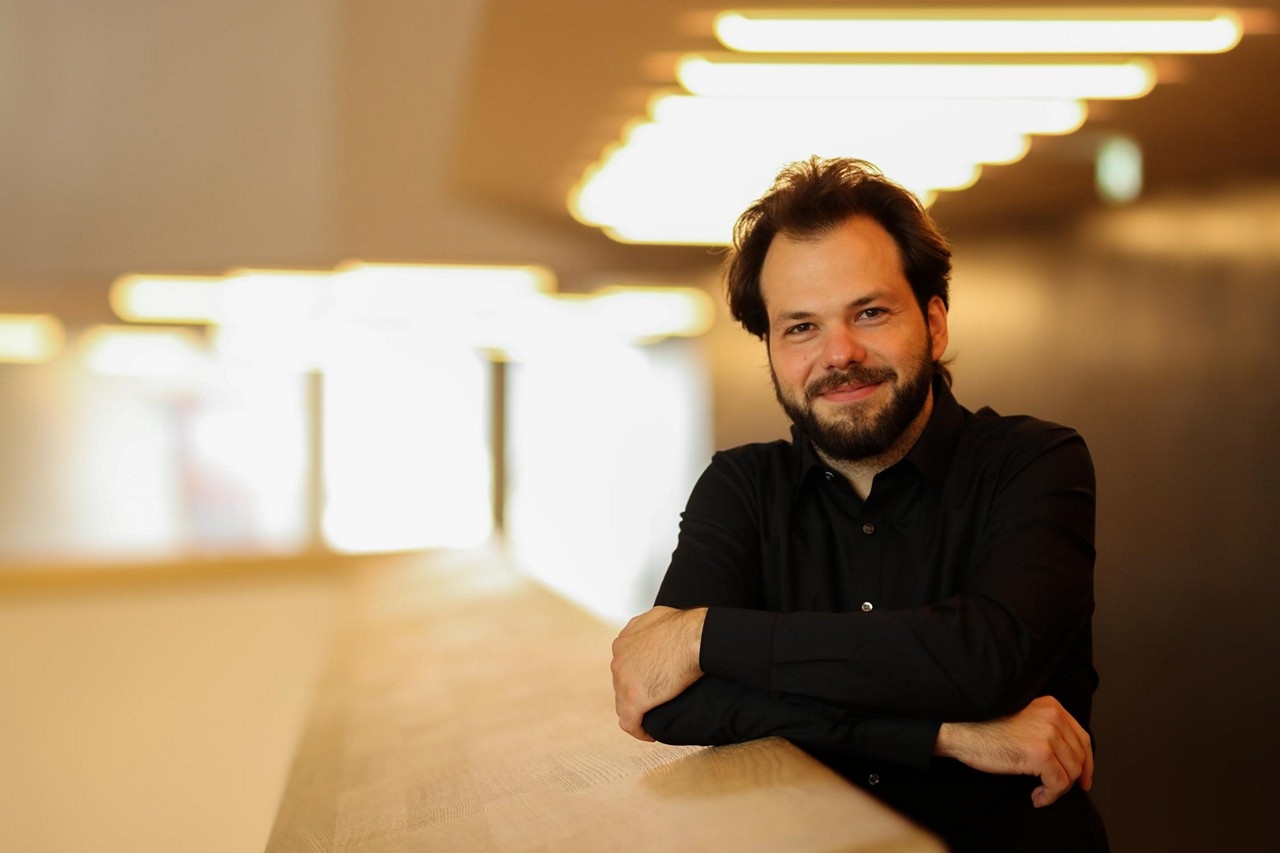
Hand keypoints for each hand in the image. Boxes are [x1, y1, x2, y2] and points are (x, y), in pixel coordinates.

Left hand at [611, 606, 705, 740]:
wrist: (694, 638)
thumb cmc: (685, 626)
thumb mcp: (658, 616)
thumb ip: (649, 626)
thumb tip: (655, 631)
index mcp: (623, 642)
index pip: (624, 666)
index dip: (636, 677)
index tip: (651, 685)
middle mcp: (618, 660)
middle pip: (622, 685)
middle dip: (636, 694)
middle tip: (654, 703)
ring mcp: (624, 680)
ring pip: (623, 704)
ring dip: (636, 712)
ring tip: (651, 721)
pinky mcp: (634, 699)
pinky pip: (630, 723)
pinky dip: (638, 730)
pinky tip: (650, 735)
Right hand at [934, 696, 1093, 807]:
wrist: (962, 730)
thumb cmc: (986, 728)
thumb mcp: (1024, 719)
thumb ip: (1047, 728)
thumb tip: (1069, 758)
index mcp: (1051, 706)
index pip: (1082, 738)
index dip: (1086, 763)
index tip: (1083, 779)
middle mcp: (1053, 717)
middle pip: (1079, 757)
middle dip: (1071, 779)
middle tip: (1055, 791)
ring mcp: (1048, 735)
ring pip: (1071, 772)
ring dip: (1058, 789)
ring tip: (1040, 793)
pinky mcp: (1040, 754)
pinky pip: (1058, 784)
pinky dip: (1050, 796)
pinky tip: (1036, 797)